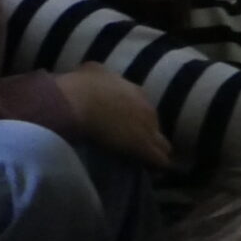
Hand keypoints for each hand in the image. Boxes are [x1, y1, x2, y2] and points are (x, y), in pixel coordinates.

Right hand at [55, 63, 171, 168]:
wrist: (77, 102)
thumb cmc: (79, 85)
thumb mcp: (90, 71)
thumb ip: (101, 77)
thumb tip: (96, 80)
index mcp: (135, 90)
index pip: (143, 106)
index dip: (133, 115)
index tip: (121, 121)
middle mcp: (147, 108)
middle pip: (154, 124)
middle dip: (143, 132)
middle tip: (127, 139)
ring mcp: (149, 129)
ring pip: (163, 145)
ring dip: (153, 150)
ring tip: (139, 158)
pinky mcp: (146, 149)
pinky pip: (160, 162)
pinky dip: (154, 166)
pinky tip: (147, 169)